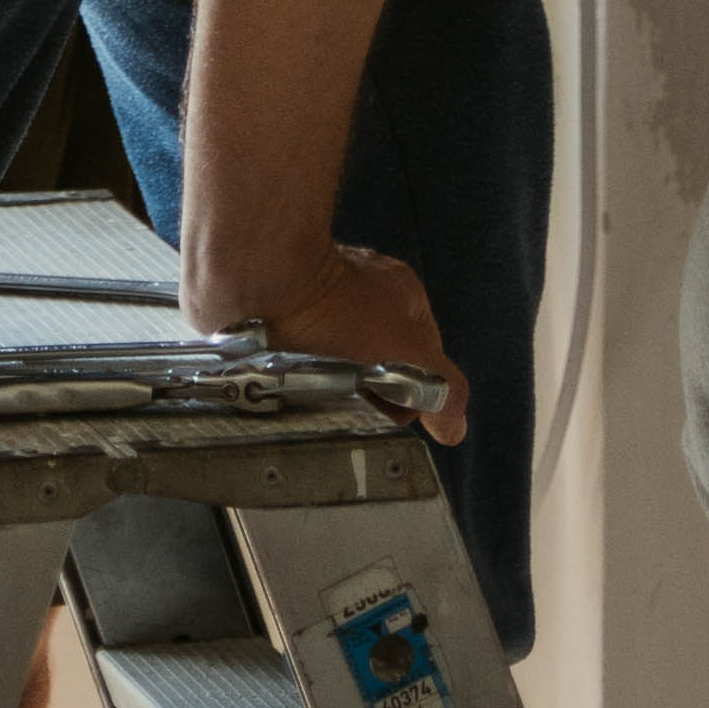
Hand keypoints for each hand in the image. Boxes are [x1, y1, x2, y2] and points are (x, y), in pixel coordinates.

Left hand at [229, 234, 465, 444]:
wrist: (253, 280)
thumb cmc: (331, 302)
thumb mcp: (403, 348)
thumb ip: (439, 387)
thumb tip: (455, 427)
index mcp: (399, 292)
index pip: (424, 357)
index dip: (414, 391)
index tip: (393, 411)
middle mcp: (360, 293)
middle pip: (378, 362)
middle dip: (368, 391)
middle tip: (352, 402)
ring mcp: (318, 303)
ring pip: (337, 364)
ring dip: (330, 386)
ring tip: (318, 397)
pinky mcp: (282, 315)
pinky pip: (299, 359)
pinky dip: (298, 376)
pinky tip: (289, 387)